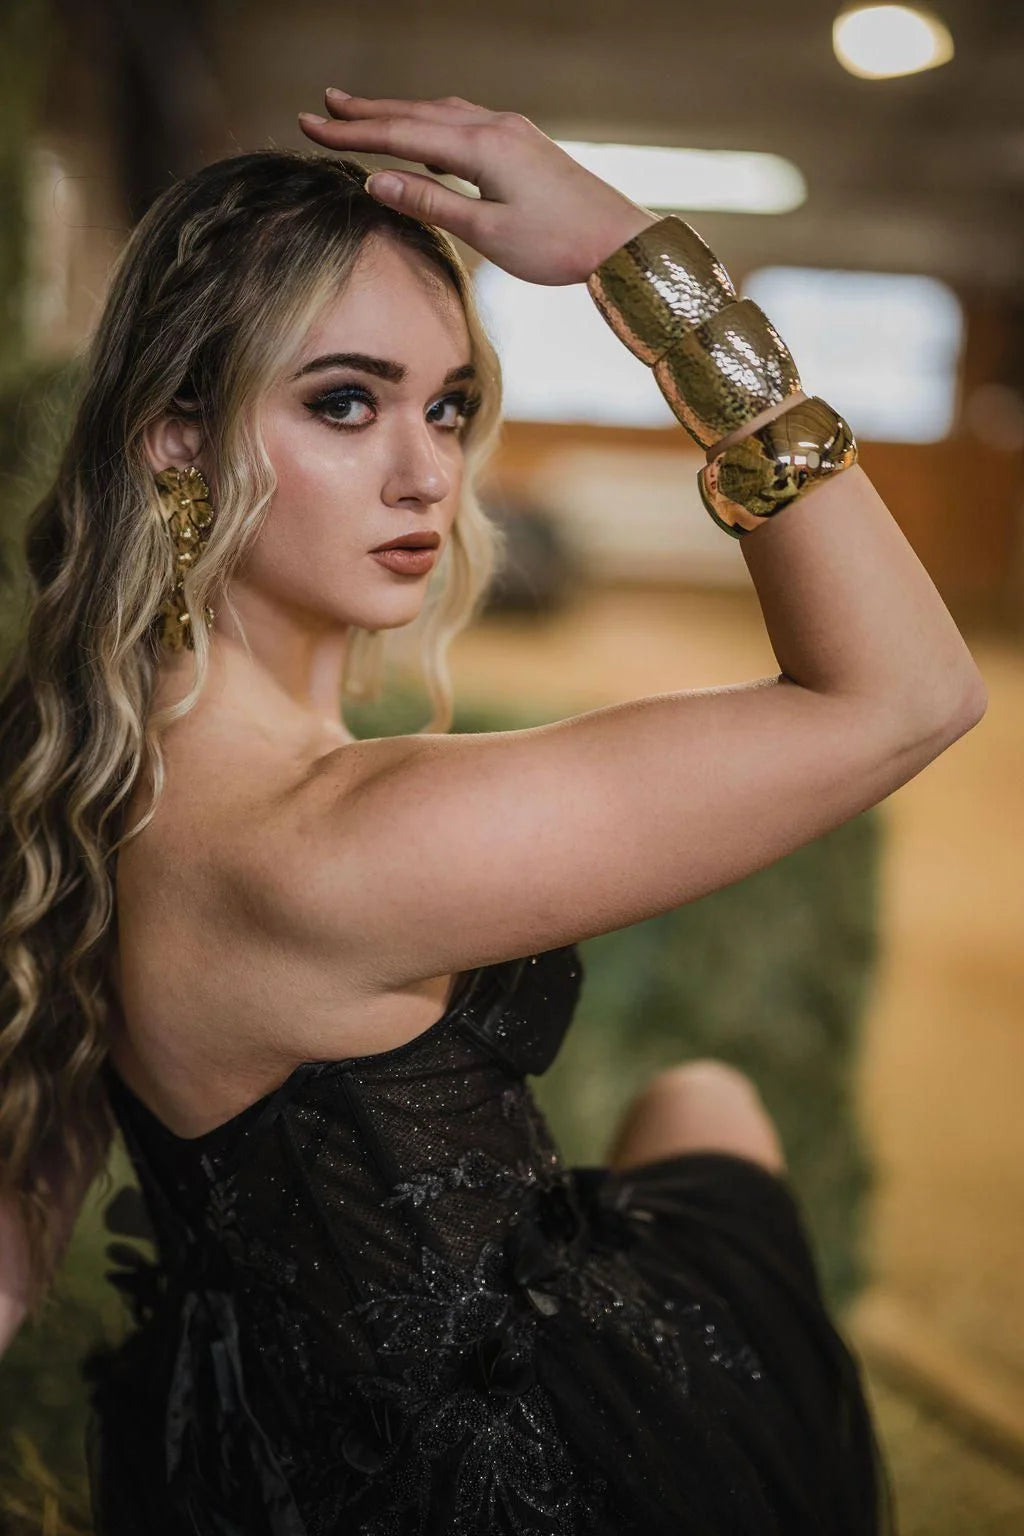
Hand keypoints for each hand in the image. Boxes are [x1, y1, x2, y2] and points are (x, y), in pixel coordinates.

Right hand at [298, 90, 658, 285]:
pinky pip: (466, 125)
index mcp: (482, 147)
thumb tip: (378, 182)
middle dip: (368, 111)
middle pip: (418, 112)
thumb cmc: (558, 245)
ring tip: (364, 114)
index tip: (311, 123)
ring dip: (400, 113)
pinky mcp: (524, 145)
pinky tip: (425, 137)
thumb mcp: (487, 233)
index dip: (352, 131)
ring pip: (442, 114)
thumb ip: (431, 203)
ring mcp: (512, 132)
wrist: (621, 241)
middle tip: (324, 105)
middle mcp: (496, 127)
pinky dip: (434, 126)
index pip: (401, 133)